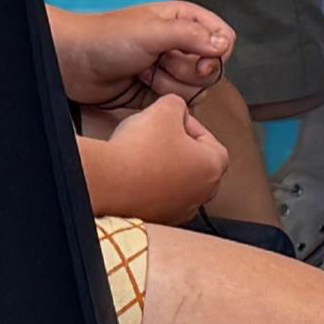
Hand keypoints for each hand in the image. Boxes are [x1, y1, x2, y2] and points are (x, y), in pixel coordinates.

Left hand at [51, 1, 232, 110]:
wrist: (74, 63)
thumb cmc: (107, 38)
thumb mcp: (152, 32)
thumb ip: (190, 36)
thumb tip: (224, 45)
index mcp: (185, 20)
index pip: (225, 39)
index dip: (215, 54)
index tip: (196, 60)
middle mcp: (182, 44)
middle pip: (213, 70)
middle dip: (185, 73)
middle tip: (158, 63)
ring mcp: (171, 69)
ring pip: (198, 90)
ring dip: (170, 87)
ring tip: (145, 75)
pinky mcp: (160, 92)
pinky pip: (181, 104)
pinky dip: (164, 101)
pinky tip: (143, 89)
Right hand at [98, 93, 228, 220]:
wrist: (109, 182)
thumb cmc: (141, 150)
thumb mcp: (164, 109)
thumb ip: (178, 104)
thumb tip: (177, 109)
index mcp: (213, 167)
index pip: (210, 139)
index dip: (189, 124)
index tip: (172, 120)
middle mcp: (202, 194)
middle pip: (196, 162)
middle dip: (179, 147)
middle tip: (159, 135)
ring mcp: (181, 210)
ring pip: (178, 181)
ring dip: (165, 166)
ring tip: (144, 153)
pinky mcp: (159, 219)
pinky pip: (161, 196)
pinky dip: (151, 184)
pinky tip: (135, 172)